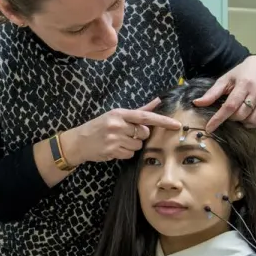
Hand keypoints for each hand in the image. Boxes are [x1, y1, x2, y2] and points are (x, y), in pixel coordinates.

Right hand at [61, 99, 182, 163]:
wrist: (79, 141)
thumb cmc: (99, 126)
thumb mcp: (116, 115)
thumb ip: (139, 110)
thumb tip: (158, 101)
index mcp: (120, 114)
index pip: (145, 117)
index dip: (162, 121)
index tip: (176, 125)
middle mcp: (117, 125)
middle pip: (143, 133)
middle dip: (139, 135)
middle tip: (126, 134)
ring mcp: (114, 139)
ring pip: (137, 145)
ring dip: (131, 145)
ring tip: (118, 141)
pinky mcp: (112, 151)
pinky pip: (129, 154)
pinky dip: (125, 153)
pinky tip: (114, 149)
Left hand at [193, 55, 255, 130]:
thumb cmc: (241, 74)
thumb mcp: (225, 80)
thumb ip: (212, 93)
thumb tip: (196, 103)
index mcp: (244, 84)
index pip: (230, 106)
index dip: (218, 119)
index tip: (209, 128)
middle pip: (241, 115)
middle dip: (231, 118)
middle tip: (228, 113)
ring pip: (252, 120)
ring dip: (242, 122)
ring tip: (238, 114)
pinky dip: (252, 123)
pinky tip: (247, 116)